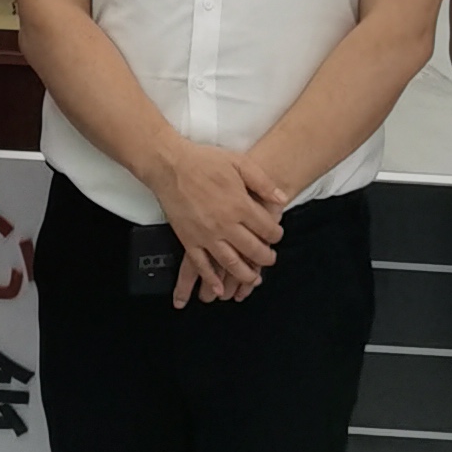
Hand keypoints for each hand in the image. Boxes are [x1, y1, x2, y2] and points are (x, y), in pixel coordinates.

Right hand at [157, 143, 284, 306]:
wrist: (170, 166)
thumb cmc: (203, 161)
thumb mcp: (239, 163)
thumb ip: (263, 182)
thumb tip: (282, 199)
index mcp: (239, 205)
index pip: (267, 229)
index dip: (276, 234)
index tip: (276, 235)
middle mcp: (225, 224)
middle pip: (253, 250)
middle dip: (266, 258)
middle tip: (270, 259)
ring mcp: (206, 235)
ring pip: (231, 263)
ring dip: (245, 275)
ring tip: (254, 278)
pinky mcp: (188, 240)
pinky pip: (202, 265)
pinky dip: (211, 280)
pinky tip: (219, 289)